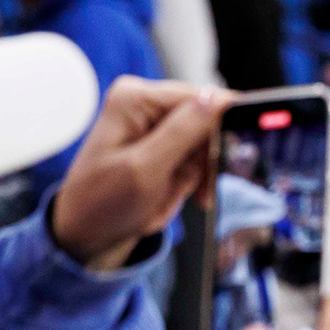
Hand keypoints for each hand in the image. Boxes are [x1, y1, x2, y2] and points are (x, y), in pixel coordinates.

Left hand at [50, 78, 230, 270]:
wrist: (87, 232)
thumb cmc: (102, 203)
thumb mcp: (145, 170)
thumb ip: (182, 132)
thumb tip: (217, 97)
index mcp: (135, 99)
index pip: (199, 97)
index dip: (224, 122)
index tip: (243, 146)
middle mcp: (146, 104)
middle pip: (207, 118)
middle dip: (209, 155)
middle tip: (205, 188)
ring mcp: (155, 124)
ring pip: (207, 140)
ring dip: (205, 172)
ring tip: (193, 197)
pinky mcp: (164, 144)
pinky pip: (198, 155)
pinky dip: (198, 177)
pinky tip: (186, 194)